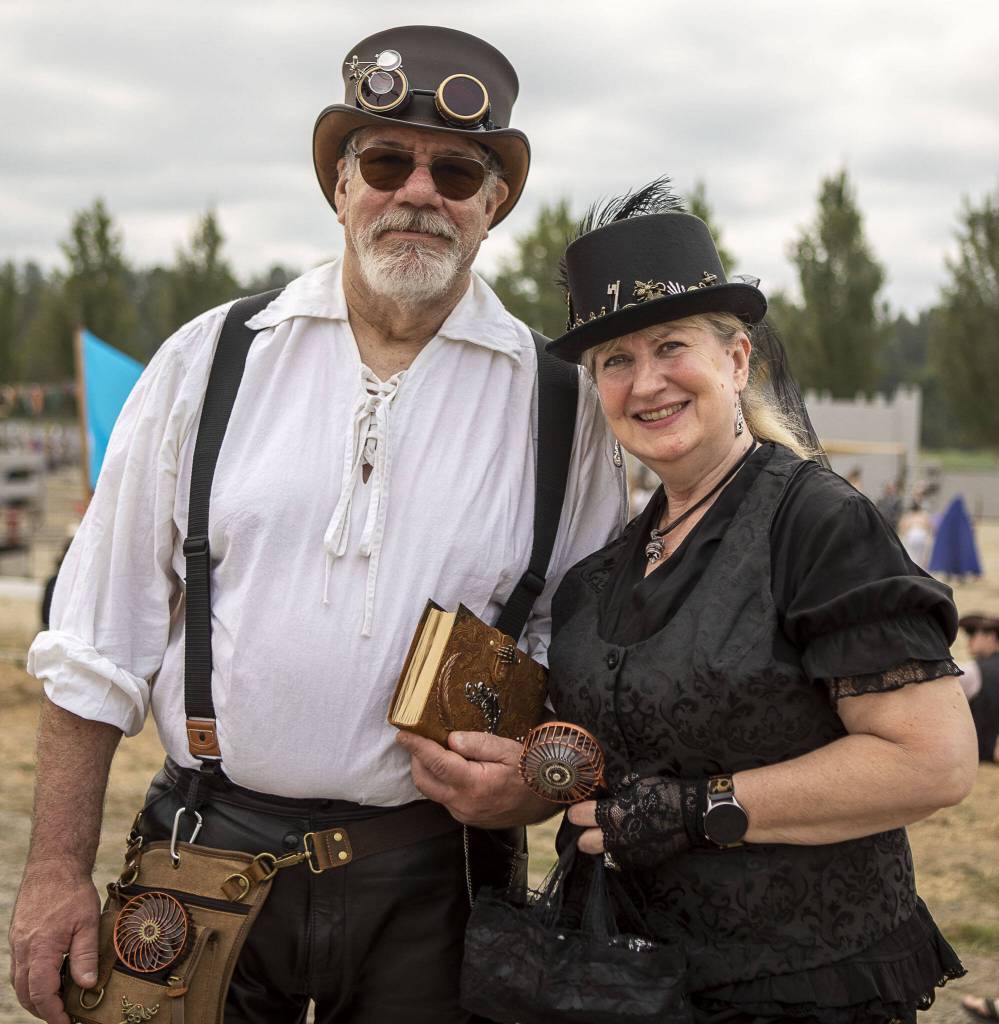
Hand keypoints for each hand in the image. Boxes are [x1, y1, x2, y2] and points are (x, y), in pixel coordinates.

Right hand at [8, 862, 100, 1023]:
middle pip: (26, 994)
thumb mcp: (88, 922)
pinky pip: (19, 967)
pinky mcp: (17, 936)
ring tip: (56, 1003)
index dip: (53, 1014)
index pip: (41, 994)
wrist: (53, 865)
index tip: (66, 1023)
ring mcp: (17, 943)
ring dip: (35, 997)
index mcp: (40, 949)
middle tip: (62, 1017)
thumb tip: (87, 986)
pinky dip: (30, 979)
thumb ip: (85, 956)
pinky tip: (48, 977)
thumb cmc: (73, 891)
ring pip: (19, 982)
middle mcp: (23, 949)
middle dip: (42, 1010)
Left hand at [395, 730, 556, 827]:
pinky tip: (452, 767)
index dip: (416, 746)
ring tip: (436, 750)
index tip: (403, 734)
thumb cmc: (531, 770)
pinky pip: (444, 798)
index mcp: (473, 785)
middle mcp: (464, 804)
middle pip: (425, 780)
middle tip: (420, 739)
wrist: (549, 799)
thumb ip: (477, 743)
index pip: (435, 762)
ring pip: (432, 791)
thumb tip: (450, 739)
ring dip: (428, 770)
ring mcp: (464, 814)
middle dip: (416, 758)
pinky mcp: (467, 819)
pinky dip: (441, 781)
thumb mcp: (508, 749)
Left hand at [570, 774, 699, 869]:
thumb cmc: (664, 793)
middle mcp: (617, 836)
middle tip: (588, 828)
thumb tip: (604, 791)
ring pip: (603, 854)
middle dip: (583, 836)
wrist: (692, 815)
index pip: (580, 817)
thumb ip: (616, 790)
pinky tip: (628, 840)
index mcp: (613, 813)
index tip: (576, 812)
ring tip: (611, 834)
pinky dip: (621, 851)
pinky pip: (622, 858)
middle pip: (585, 844)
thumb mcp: (636, 783)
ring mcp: (629, 852)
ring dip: (603, 845)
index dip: (576, 813)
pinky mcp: (641, 862)